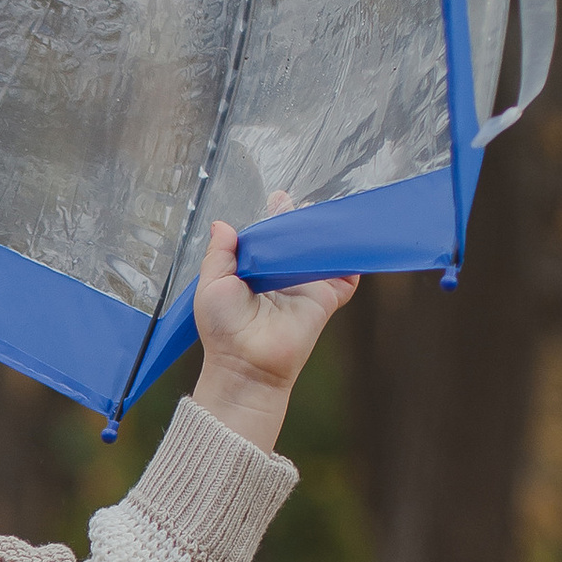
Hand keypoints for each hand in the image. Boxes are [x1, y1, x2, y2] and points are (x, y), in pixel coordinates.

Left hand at [188, 198, 356, 451]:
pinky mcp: (325, 298)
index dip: (275, 217)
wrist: (245, 362)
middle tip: (301, 204)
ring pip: (321, 251)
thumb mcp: (211, 284)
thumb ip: (218, 253)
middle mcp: (282, 277)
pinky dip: (350, 258)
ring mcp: (305, 287)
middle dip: (301, 219)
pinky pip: (345, 275)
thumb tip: (223, 224)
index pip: (269, 237)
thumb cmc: (224, 329)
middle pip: (298, 239)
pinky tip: (348, 238)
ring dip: (324, 232)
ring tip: (323, 214)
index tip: (279, 198)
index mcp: (255, 271)